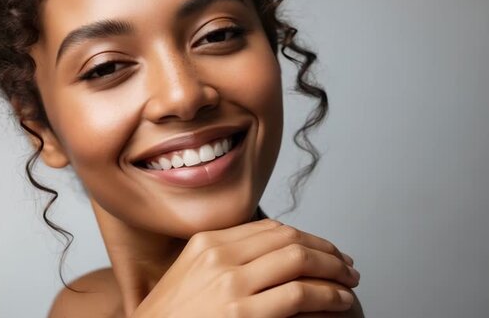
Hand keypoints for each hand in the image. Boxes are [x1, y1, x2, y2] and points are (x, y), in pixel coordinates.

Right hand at [132, 219, 359, 317]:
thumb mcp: (190, 275)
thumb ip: (223, 259)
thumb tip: (269, 255)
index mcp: (207, 242)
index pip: (270, 228)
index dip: (304, 236)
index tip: (322, 247)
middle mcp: (220, 256)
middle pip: (288, 239)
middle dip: (325, 250)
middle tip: (344, 263)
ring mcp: (230, 285)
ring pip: (299, 262)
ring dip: (333, 270)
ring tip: (348, 281)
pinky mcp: (243, 315)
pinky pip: (299, 295)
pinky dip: (327, 295)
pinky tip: (339, 300)